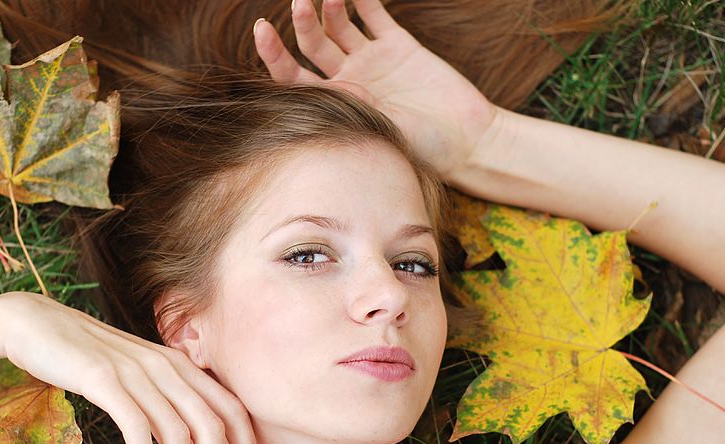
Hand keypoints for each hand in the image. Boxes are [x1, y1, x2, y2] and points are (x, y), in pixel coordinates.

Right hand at [0, 291, 263, 443]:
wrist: (36, 323)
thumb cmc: (90, 359)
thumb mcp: (142, 382)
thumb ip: (173, 410)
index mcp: (181, 367)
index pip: (231, 410)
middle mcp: (167, 367)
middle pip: (213, 426)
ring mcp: (137, 371)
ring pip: (178, 434)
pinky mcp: (102, 378)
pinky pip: (136, 426)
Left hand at [254, 0, 500, 179]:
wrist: (464, 140)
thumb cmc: (421, 147)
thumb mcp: (380, 131)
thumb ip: (354, 106)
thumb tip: (326, 87)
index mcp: (336, 105)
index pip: (293, 77)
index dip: (273, 55)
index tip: (261, 30)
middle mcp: (349, 80)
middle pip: (313, 44)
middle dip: (302, 22)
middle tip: (300, 3)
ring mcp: (372, 61)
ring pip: (339, 25)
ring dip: (330, 5)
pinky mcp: (399, 46)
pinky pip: (374, 14)